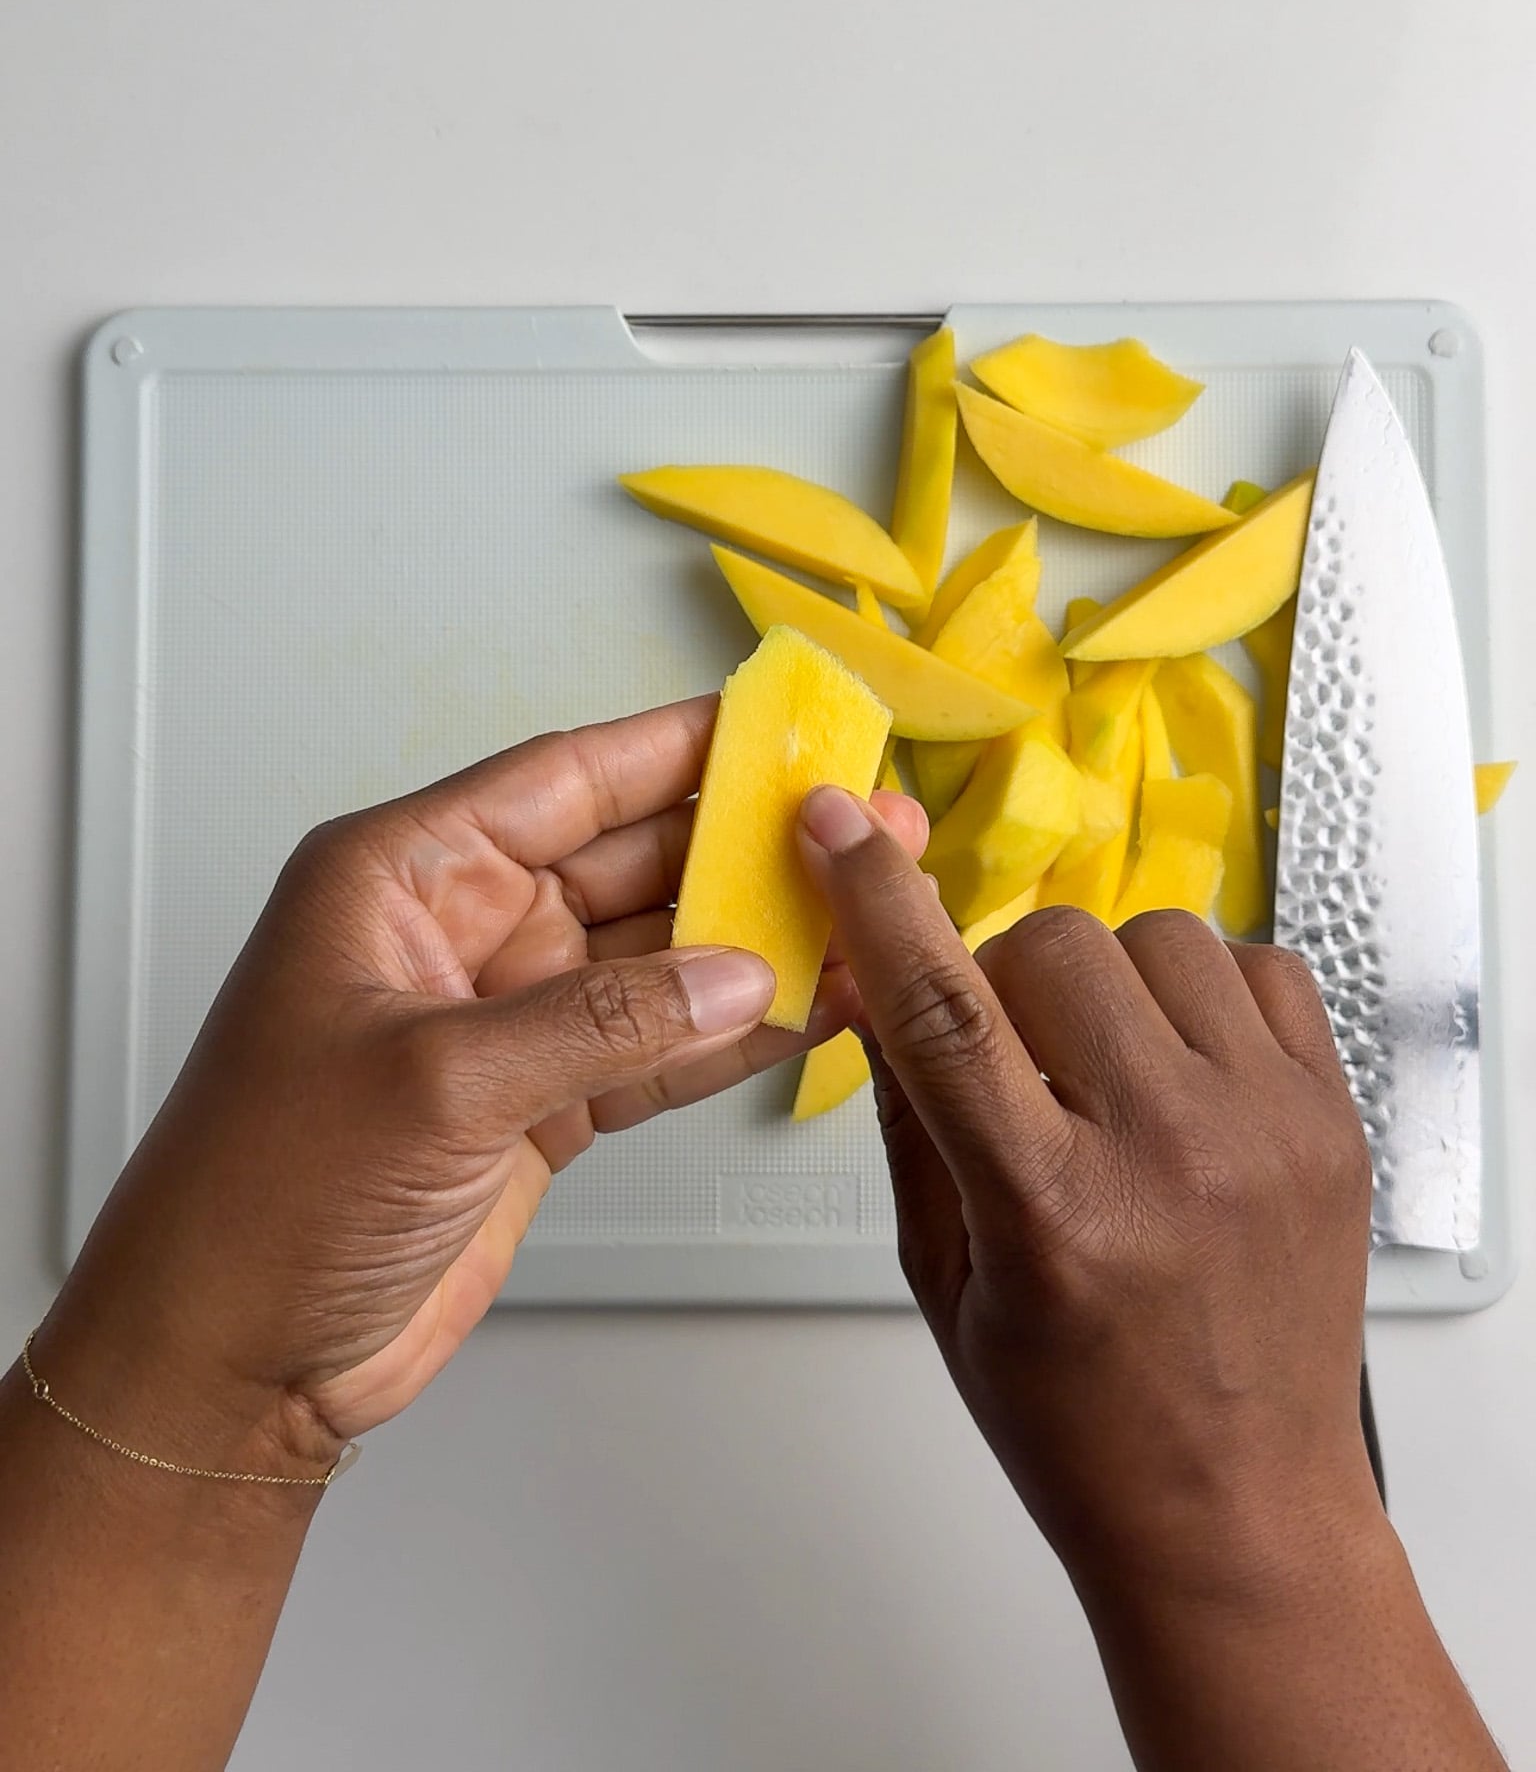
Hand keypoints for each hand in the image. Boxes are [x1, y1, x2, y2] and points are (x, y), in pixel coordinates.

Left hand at [40, 700, 924, 1463]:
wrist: (229, 1365)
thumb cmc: (264, 1199)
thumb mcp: (437, 1083)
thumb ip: (601, 1021)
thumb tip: (737, 972)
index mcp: (402, 877)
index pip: (564, 780)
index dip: (678, 747)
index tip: (779, 725)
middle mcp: (460, 933)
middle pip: (628, 859)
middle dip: (741, 845)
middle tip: (854, 825)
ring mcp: (504, 1023)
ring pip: (656, 957)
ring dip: (753, 943)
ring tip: (860, 915)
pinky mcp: (537, 1107)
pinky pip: (654, 1049)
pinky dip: (728, 1037)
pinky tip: (808, 1011)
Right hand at [797, 784, 1379, 1597]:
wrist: (1239, 1512)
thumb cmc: (1078, 1422)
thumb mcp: (943, 1280)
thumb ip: (909, 1117)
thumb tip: (870, 977)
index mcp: (1049, 1212)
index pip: (942, 1008)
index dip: (874, 896)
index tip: (837, 823)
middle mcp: (1168, 1155)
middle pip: (1049, 947)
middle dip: (1001, 980)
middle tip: (1012, 1062)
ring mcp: (1268, 1129)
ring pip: (1155, 936)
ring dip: (1102, 982)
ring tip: (1103, 1072)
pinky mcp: (1332, 1120)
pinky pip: (1257, 965)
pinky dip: (1199, 992)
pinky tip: (1179, 1068)